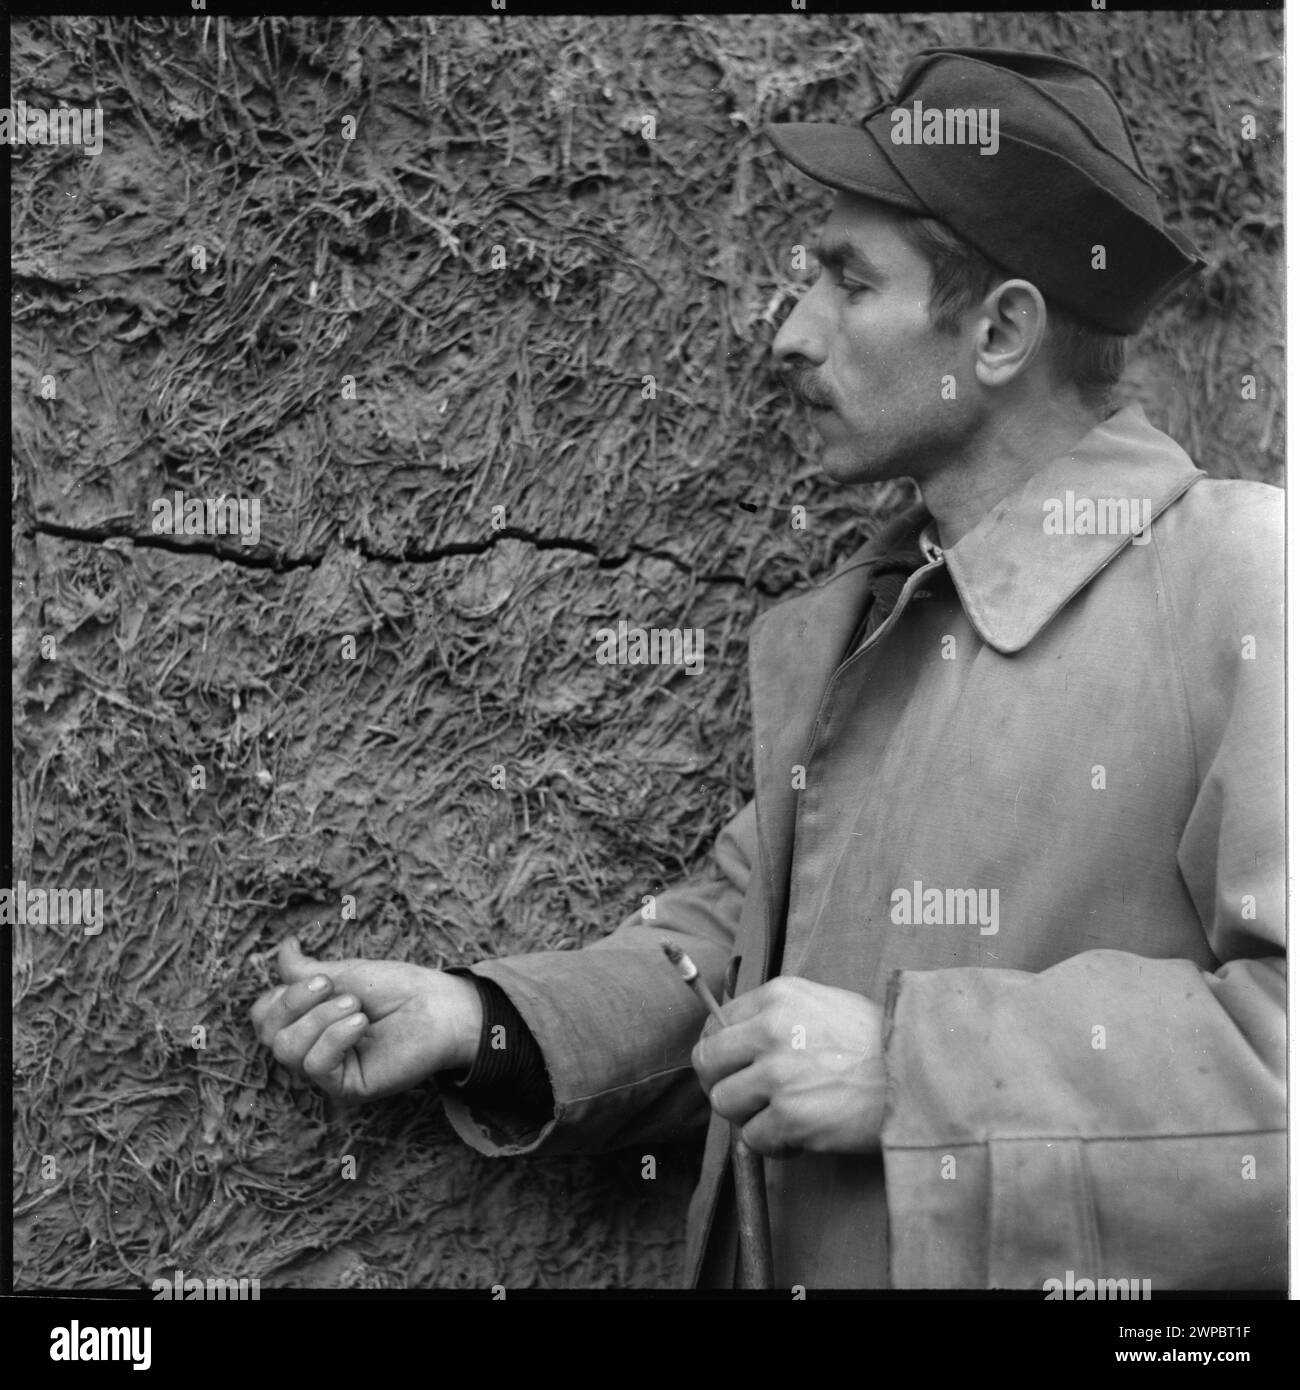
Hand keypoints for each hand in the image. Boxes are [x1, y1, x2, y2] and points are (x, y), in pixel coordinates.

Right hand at [250, 936, 483, 1102]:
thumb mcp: (346, 973)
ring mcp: (328, 1069)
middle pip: (269, 1034)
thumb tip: (283, 948)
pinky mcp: (346, 1086)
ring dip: (321, 1018)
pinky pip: (316, 1066)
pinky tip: (360, 1024)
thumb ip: (307, 969)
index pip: (263, 1016)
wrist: (439, 1007)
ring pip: (288, 1050)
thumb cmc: (398, 989)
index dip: (279, 997)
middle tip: (333, 986)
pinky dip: (334, 1038)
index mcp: (308, 1019)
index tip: (318, 978)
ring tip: (355, 1006)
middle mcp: (313, 1046)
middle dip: (296, 1002)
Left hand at [690, 977, 886, 1157]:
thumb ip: (779, 1016)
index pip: (716, 1022)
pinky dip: (774, 1145)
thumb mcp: (824, 1004)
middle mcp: (770, 1030)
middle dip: (723, 1083)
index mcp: (777, 996)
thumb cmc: (879, 1041)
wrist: (921, 1074)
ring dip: (748, 1116)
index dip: (722, 1050)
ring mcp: (777, 1075)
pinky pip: (753, 1139)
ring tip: (781, 1117)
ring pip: (724, 1103)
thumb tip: (738, 1040)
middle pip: (707, 1062)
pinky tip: (800, 1137)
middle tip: (748, 1097)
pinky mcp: (790, 1117)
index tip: (733, 1067)